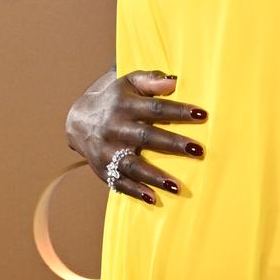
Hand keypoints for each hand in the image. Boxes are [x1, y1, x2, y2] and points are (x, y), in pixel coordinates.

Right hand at [65, 67, 207, 202]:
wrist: (78, 122)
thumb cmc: (115, 100)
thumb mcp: (128, 83)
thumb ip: (151, 80)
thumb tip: (175, 81)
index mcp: (125, 106)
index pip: (155, 108)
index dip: (178, 110)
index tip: (201, 114)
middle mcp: (115, 128)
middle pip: (146, 137)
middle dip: (172, 143)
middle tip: (198, 150)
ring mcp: (108, 151)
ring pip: (132, 164)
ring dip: (154, 176)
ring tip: (177, 186)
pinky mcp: (103, 169)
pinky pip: (120, 182)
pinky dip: (135, 191)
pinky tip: (153, 199)